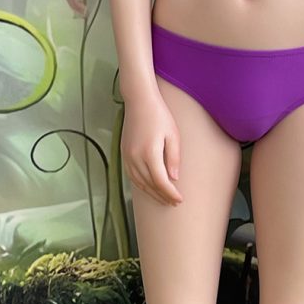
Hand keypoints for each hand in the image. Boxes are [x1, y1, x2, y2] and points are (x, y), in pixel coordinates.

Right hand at [121, 91, 183, 206]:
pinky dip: (141, 185)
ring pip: (139, 183)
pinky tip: (149, 188)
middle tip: (174, 202)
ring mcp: (127, 156)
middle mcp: (135, 157)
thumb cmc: (159, 115)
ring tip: (164, 199)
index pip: (160, 182)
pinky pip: (131, 176)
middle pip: (149, 185)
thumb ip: (174, 158)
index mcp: (149, 153)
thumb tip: (173, 178)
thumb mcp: (173, 135)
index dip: (170, 193)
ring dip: (151, 193)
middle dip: (162, 196)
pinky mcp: (124, 153)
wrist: (139, 101)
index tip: (179, 199)